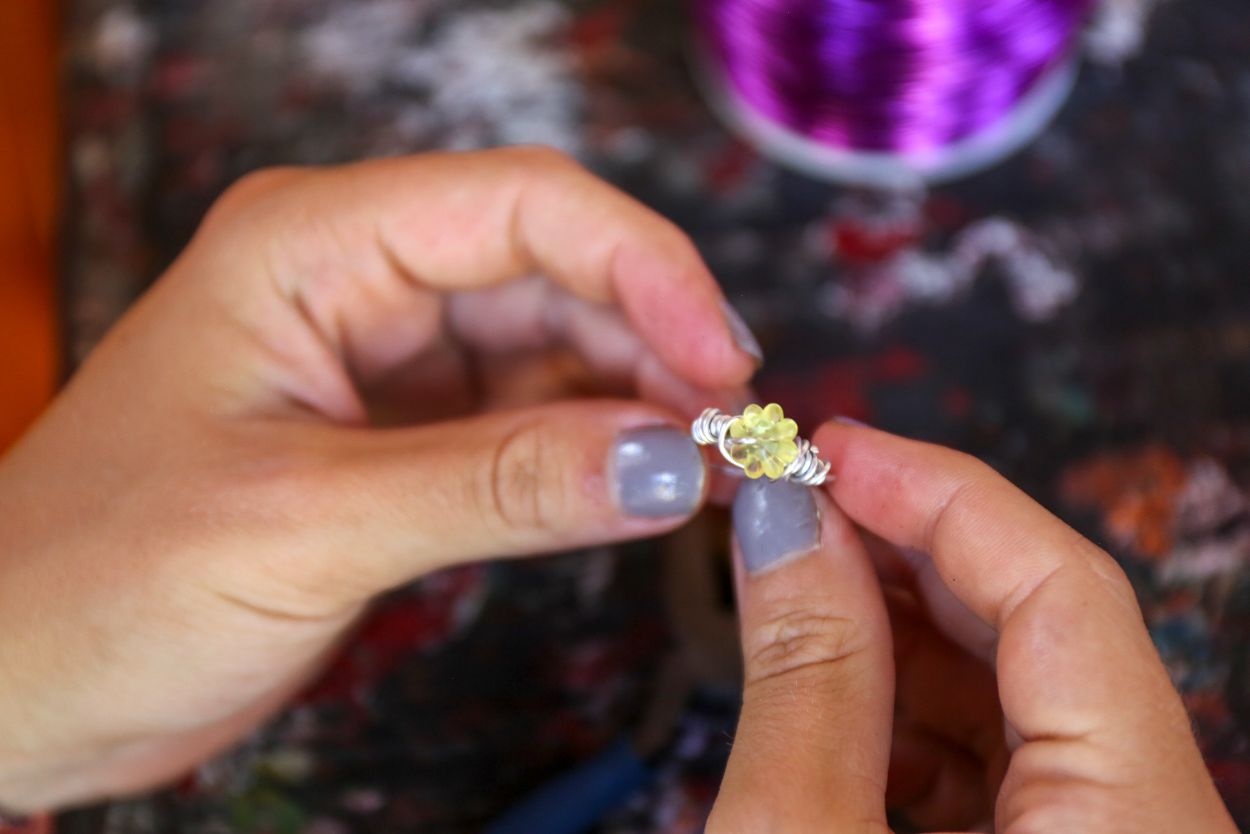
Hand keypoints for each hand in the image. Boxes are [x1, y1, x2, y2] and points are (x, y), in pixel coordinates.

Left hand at [0, 148, 760, 810]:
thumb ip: (498, 486)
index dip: (643, 268)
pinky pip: (531, 425)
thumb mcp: (306, 523)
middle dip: (655, 341)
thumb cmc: (94, 581)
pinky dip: (597, 455)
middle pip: (556, 272)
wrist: (16, 685)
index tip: (719, 363)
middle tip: (732, 434)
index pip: (522, 206)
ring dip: (638, 401)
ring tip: (707, 470)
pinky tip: (646, 489)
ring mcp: (388, 363)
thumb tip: (669, 460)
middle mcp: (358, 283)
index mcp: (311, 246)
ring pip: (556, 349)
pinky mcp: (406, 440)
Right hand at [708, 421, 1237, 832]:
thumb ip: (806, 675)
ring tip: (787, 579)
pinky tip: (813, 677)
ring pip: (1004, 697)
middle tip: (795, 500)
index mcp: (1131, 825)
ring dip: (885, 627)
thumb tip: (785, 522)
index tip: (832, 450)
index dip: (939, 496)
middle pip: (1039, 634)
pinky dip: (890, 712)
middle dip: (903, 552)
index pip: (1065, 592)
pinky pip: (982, 766)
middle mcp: (1138, 831)